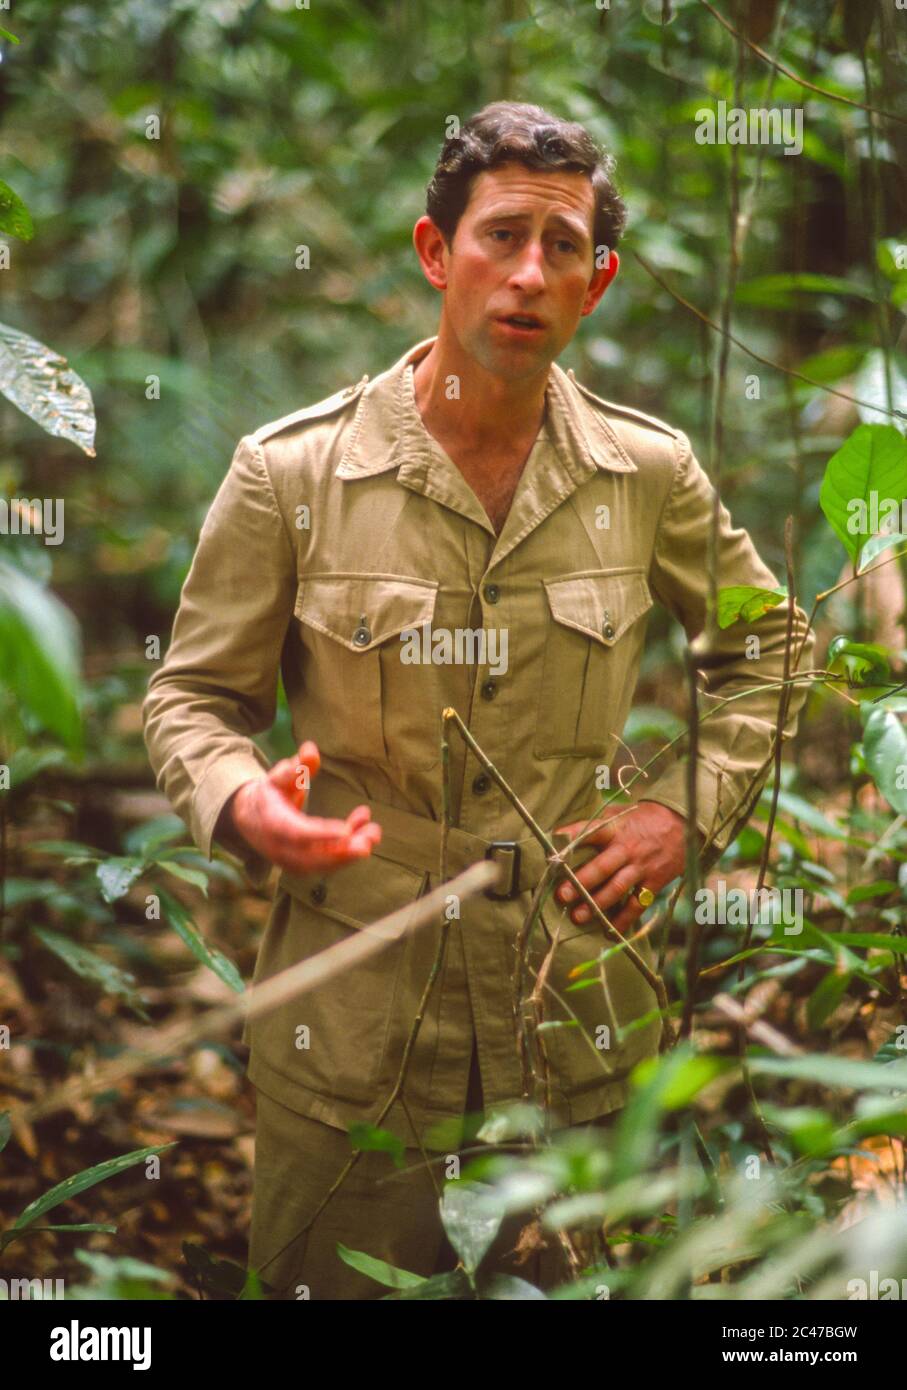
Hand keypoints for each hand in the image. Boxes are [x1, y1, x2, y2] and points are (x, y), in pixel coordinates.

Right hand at [219, 739, 380, 876]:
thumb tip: (311, 749)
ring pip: (324, 864)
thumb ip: (296, 766)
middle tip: (369, 841)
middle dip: (344, 851)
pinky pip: (327, 864)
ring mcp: (291, 861)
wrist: (249, 820)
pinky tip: (366, 833)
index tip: (346, 831)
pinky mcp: (303, 867)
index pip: (298, 833)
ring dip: (352, 851)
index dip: (322, 834)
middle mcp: (281, 848)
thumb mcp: (278, 777)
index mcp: (273, 823)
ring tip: (374, 832)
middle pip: (313, 857)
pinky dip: (348, 852)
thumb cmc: (269, 794)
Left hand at [553, 801, 690, 934]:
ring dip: (596, 904)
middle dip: (581, 883)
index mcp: (616, 829)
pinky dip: (623, 920)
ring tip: (578, 917)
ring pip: (617, 888)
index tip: (554, 845)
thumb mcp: (620, 813)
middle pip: (602, 867)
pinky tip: (609, 932)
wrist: (683, 822)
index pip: (591, 831)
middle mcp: (627, 849)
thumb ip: (596, 825)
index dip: (573, 837)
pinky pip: (637, 905)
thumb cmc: (644, 818)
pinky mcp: (654, 882)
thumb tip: (562, 837)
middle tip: (562, 896)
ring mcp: (641, 867)